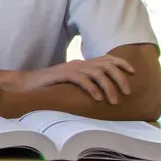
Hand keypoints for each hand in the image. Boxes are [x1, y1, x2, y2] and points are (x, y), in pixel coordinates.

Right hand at [21, 55, 135, 104]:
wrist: (27, 85)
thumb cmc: (50, 88)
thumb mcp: (71, 83)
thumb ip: (85, 83)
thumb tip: (103, 94)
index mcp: (82, 63)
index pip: (107, 58)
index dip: (121, 63)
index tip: (133, 72)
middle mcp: (79, 63)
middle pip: (106, 65)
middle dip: (120, 78)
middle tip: (127, 93)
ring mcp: (71, 68)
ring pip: (97, 73)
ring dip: (109, 87)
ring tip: (113, 101)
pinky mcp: (62, 74)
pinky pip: (82, 80)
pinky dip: (92, 89)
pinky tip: (97, 99)